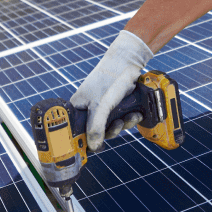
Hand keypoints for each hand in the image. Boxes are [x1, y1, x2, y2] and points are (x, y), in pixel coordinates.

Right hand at [69, 30, 152, 151]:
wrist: (128, 63)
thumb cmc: (109, 80)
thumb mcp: (101, 106)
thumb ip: (96, 127)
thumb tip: (94, 146)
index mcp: (77, 109)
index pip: (76, 132)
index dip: (84, 142)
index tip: (93, 148)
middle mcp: (88, 110)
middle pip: (96, 133)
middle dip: (110, 131)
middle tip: (117, 126)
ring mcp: (102, 109)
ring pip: (110, 127)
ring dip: (122, 125)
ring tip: (129, 117)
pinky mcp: (115, 107)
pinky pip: (119, 120)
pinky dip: (128, 119)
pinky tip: (135, 114)